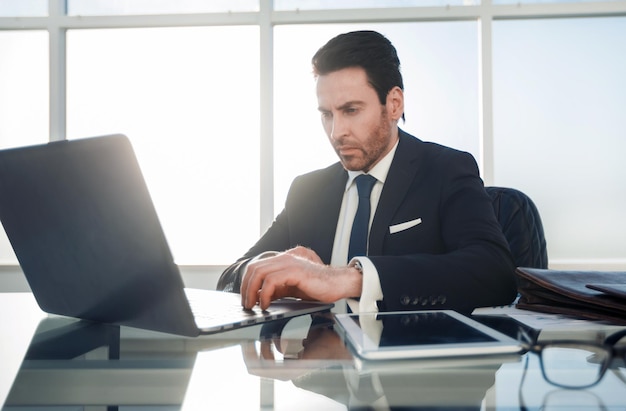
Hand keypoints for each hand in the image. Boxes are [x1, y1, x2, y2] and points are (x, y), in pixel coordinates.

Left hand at [241, 246, 361, 309]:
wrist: (338, 284)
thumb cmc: (318, 286)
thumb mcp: (291, 289)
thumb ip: (276, 290)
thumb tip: (260, 298)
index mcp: (282, 260)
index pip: (256, 267)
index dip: (247, 283)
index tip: (246, 298)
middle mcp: (284, 258)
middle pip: (254, 268)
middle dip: (246, 288)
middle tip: (246, 304)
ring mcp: (290, 263)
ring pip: (260, 273)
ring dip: (252, 291)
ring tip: (254, 306)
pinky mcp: (295, 271)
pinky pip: (272, 280)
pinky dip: (265, 294)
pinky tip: (266, 304)